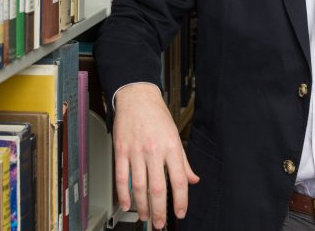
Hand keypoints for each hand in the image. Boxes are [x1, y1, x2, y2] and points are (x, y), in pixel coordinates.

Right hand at [112, 83, 199, 228]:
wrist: (137, 96)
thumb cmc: (157, 115)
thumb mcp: (175, 135)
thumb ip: (183, 161)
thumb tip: (193, 180)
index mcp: (171, 147)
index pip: (179, 180)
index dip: (180, 200)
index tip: (180, 212)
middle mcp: (154, 150)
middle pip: (158, 188)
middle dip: (160, 210)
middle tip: (160, 223)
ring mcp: (136, 151)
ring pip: (139, 186)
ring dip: (142, 206)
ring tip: (145, 216)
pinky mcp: (121, 150)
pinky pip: (122, 177)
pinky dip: (124, 193)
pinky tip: (127, 204)